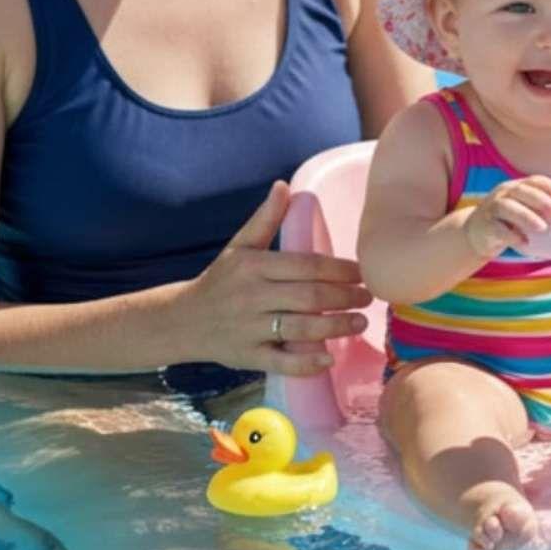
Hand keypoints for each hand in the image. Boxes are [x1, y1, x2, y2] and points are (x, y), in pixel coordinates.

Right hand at [183, 180, 372, 374]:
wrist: (183, 320)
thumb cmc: (220, 280)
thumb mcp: (239, 246)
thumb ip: (265, 218)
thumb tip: (285, 186)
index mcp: (254, 266)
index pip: (306, 266)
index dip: (340, 270)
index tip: (362, 273)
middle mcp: (252, 297)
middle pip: (309, 298)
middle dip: (345, 298)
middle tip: (368, 298)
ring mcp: (250, 330)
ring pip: (301, 329)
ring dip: (336, 327)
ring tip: (359, 322)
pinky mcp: (248, 357)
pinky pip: (282, 363)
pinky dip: (306, 363)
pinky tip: (329, 359)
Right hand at [463, 175, 550, 260]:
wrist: (475, 233)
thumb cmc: (508, 222)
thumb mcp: (522, 209)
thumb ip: (540, 208)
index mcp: (516, 186)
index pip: (536, 181)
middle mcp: (503, 193)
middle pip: (523, 191)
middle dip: (543, 202)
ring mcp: (492, 208)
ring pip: (508, 207)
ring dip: (527, 217)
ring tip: (542, 228)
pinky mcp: (485, 225)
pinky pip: (498, 229)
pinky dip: (512, 235)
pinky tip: (525, 243)